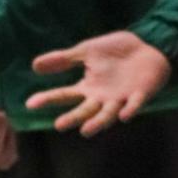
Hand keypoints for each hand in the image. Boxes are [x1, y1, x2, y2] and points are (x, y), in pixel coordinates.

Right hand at [27, 31, 171, 134]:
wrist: (147, 46)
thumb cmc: (116, 51)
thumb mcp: (86, 51)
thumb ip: (63, 59)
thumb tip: (34, 65)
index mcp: (88, 88)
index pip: (65, 95)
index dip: (48, 99)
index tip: (30, 104)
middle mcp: (103, 98)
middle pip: (85, 111)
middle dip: (73, 118)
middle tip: (58, 125)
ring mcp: (122, 98)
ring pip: (108, 114)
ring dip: (98, 123)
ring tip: (85, 131)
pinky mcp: (141, 94)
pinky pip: (135, 104)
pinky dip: (130, 109)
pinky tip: (124, 116)